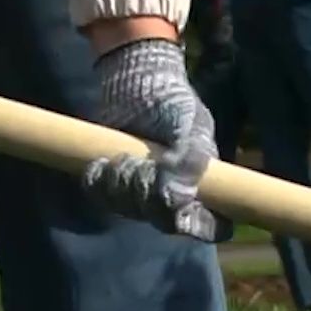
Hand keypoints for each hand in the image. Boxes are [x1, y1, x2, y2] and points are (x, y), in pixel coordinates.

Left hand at [83, 39, 217, 241]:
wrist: (138, 83)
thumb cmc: (174, 103)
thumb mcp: (191, 125)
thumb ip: (190, 160)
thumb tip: (175, 200)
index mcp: (205, 188)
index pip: (212, 227)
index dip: (198, 226)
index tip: (182, 213)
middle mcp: (176, 199)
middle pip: (164, 222)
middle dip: (147, 194)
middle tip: (140, 164)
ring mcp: (144, 196)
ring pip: (131, 211)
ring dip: (122, 185)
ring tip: (123, 157)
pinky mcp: (114, 188)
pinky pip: (103, 200)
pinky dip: (99, 183)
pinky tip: (99, 163)